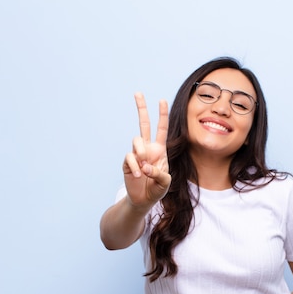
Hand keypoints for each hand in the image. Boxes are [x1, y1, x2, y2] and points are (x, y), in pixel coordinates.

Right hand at [122, 93, 170, 209]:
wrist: (143, 201)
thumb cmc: (157, 190)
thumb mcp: (165, 183)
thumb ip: (159, 174)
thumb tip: (145, 165)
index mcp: (159, 150)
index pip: (161, 129)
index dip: (162, 115)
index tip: (162, 100)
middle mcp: (147, 149)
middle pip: (144, 124)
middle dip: (141, 108)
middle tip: (138, 93)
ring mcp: (136, 155)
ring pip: (136, 140)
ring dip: (141, 153)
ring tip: (144, 170)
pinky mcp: (127, 163)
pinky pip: (130, 158)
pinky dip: (135, 167)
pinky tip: (139, 176)